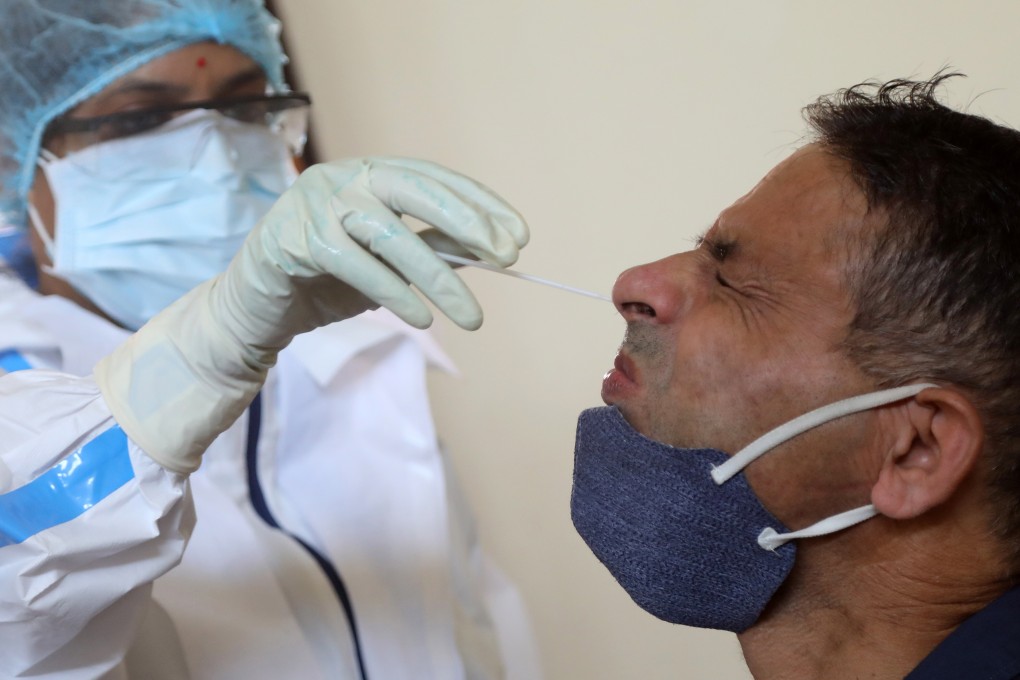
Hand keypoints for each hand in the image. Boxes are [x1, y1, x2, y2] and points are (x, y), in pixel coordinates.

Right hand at [95, 158, 527, 472]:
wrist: (257, 308)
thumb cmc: (328, 280)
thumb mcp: (390, 262)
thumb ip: (432, 247)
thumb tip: (491, 250)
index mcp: (369, 172)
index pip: (434, 178)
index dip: (480, 204)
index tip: (519, 237)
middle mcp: (342, 177)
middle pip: (415, 190)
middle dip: (468, 223)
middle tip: (506, 258)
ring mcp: (314, 204)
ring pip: (389, 234)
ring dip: (439, 278)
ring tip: (473, 317)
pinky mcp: (293, 240)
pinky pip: (355, 266)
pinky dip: (394, 294)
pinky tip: (423, 319)